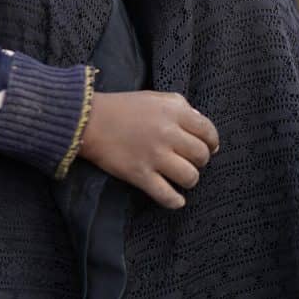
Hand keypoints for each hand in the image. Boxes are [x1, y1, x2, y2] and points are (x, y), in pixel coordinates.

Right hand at [79, 91, 218, 208]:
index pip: (208, 131)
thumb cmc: (121, 107)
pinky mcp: (140, 174)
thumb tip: (200, 123)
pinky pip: (167, 195)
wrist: (87, 120)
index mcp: (174, 111)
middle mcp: (168, 133)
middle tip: (189, 160)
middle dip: (199, 160)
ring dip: (189, 179)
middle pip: (201, 156)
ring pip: (190, 177)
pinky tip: (176, 200)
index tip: (208, 147)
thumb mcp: (154, 97)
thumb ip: (180, 106)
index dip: (211, 142)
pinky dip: (175, 201)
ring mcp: (155, 155)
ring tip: (180, 177)